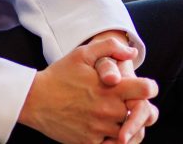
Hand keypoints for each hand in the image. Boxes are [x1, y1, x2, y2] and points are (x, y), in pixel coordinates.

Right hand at [18, 37, 157, 143]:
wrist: (34, 100)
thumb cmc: (59, 75)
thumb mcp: (82, 54)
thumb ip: (109, 48)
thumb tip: (131, 53)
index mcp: (111, 88)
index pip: (146, 90)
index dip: (149, 88)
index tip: (143, 88)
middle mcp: (109, 111)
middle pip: (140, 114)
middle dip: (137, 108)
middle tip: (129, 104)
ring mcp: (99, 129)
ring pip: (128, 133)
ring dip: (126, 126)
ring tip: (117, 117)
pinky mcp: (89, 143)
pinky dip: (112, 139)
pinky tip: (106, 130)